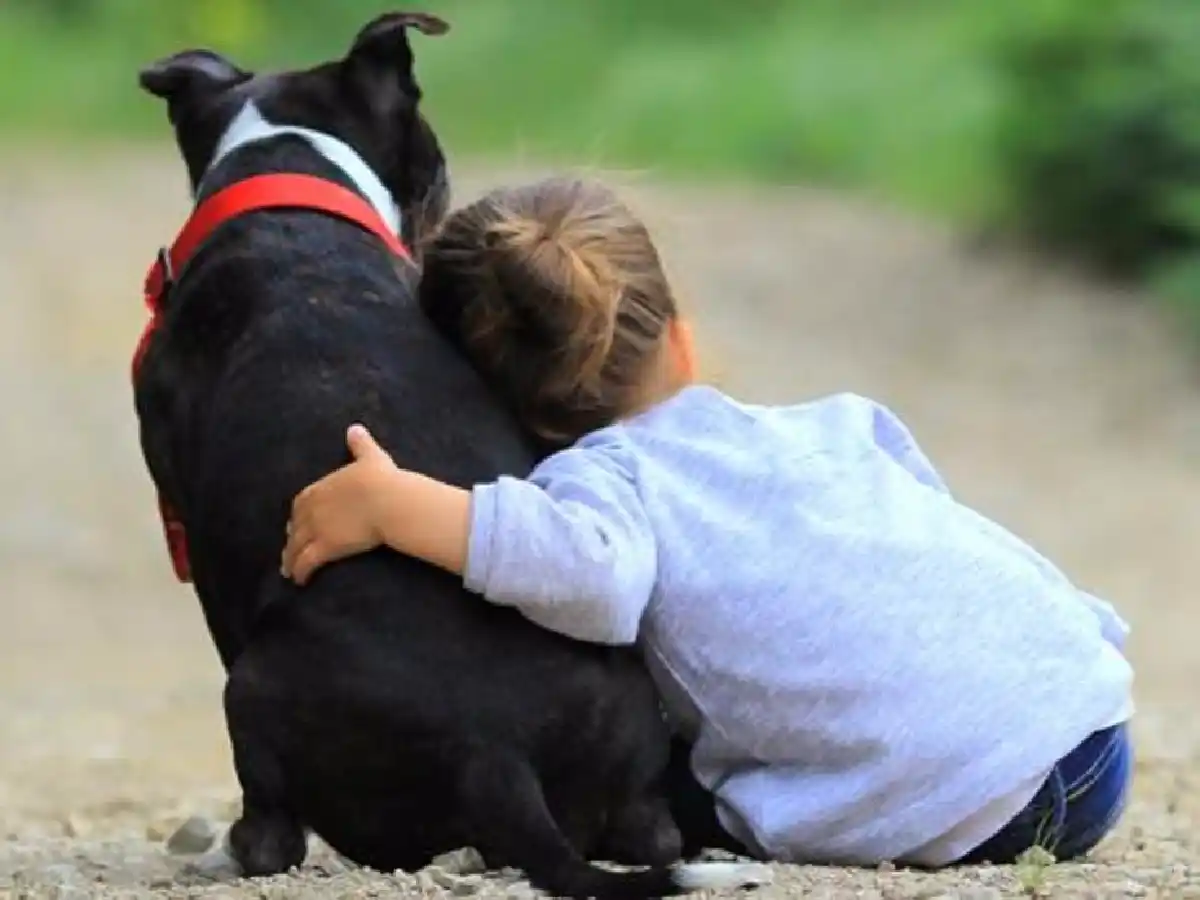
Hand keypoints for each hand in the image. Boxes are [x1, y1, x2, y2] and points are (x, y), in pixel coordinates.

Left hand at [281, 424, 397, 585]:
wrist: (388, 501)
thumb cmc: (382, 479)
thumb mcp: (371, 457)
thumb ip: (360, 444)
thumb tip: (355, 428)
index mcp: (321, 488)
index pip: (302, 502)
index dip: (299, 514)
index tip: (296, 523)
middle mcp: (313, 509)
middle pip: (295, 526)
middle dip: (291, 538)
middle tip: (289, 549)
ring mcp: (317, 529)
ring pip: (296, 546)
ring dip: (290, 559)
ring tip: (288, 570)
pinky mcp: (325, 547)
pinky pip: (307, 562)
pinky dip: (300, 572)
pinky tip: (299, 581)